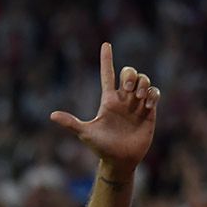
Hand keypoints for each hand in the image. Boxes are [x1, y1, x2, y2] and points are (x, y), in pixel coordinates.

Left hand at [50, 43, 160, 169]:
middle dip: (130, 75)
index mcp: (108, 100)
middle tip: (128, 89)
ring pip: (143, 81)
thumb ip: (71, 123)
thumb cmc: (101, 147)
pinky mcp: (149, 112)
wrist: (120, 161)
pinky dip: (154, 94)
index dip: (106, 59)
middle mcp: (123, 99)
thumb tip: (51, 116)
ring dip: (143, 84)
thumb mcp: (86, 133)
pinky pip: (155, 93)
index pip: (107, 75)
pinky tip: (148, 104)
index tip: (105, 45)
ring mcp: (136, 105)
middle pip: (129, 74)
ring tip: (139, 98)